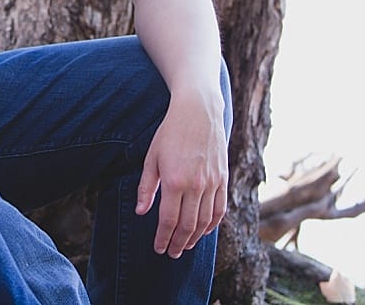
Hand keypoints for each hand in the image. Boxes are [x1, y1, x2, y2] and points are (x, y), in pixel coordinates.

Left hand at [136, 89, 228, 257]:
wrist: (198, 112)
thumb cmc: (170, 133)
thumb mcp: (151, 157)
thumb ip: (146, 187)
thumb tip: (141, 212)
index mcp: (174, 181)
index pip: (169, 220)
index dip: (163, 237)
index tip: (158, 248)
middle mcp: (196, 186)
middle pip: (188, 225)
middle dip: (178, 243)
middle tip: (170, 253)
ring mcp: (213, 183)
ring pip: (205, 221)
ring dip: (195, 238)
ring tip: (184, 247)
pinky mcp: (223, 179)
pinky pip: (220, 209)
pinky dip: (212, 224)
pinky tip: (203, 231)